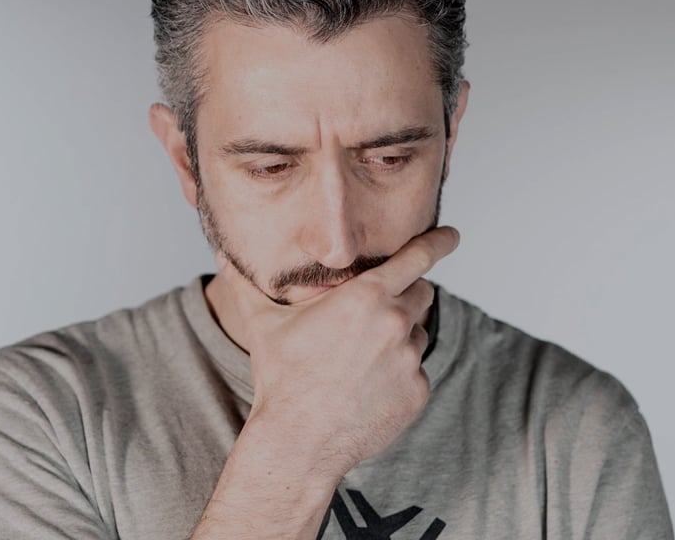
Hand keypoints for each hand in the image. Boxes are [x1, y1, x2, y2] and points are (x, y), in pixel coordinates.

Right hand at [215, 226, 459, 478]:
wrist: (299, 440)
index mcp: (366, 296)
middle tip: (372, 317)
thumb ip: (248, 284)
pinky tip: (367, 387)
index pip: (418, 257)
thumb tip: (222, 256)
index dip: (438, 242)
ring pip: (417, 333)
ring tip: (360, 360)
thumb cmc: (282, 378)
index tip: (452, 235)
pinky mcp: (418, 392)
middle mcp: (395, 323)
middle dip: (404, 296)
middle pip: (422, 292)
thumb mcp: (265, 324)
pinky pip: (417, 372)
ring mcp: (410, 360)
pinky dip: (399, 374)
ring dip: (399, 337)